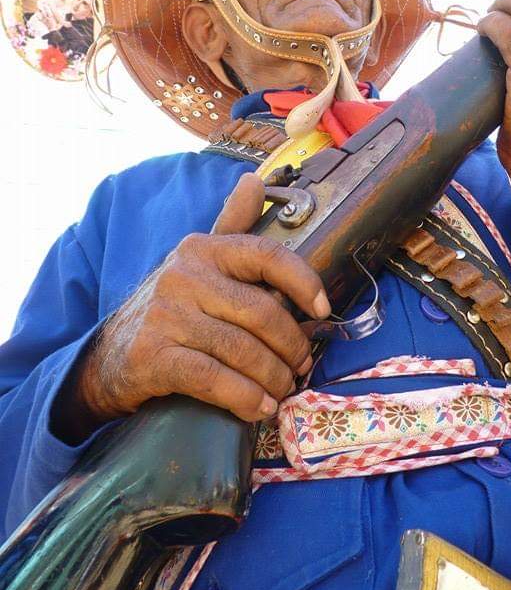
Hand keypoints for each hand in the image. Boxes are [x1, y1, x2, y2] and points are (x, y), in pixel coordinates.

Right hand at [58, 174, 329, 442]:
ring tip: (284, 390)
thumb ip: (230, 226)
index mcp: (203, 250)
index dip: (303, 282)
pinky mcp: (153, 357)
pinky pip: (214, 380)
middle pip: (262, 313)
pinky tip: (260, 409)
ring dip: (274, 378)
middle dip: (292, 346)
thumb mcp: (198, 263)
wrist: (110, 356)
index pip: (266, 256)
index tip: (322, 311)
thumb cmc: (171, 309)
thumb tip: (253, 180)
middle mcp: (183, 276)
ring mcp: (166, 316)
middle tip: (302, 366)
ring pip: (243, 351)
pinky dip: (246, 399)